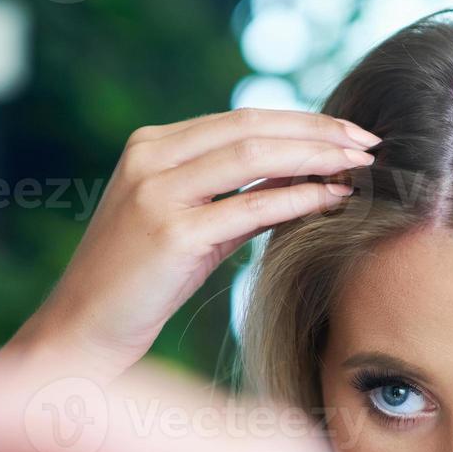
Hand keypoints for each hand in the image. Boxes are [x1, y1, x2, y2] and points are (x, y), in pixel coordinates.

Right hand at [14, 109, 380, 380]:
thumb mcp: (190, 228)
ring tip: (361, 165)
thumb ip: (234, 198)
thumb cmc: (140, 286)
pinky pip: (249, 208)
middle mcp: (150, 158)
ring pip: (252, 157)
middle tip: (369, 143)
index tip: (349, 134)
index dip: (301, 122)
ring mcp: (157, 193)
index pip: (240, 119)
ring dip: (315, 158)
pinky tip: (333, 200)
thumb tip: (300, 179)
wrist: (83, 332)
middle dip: (318, 132)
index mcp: (150, 146)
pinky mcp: (170, 234)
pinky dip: (297, 199)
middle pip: (251, 128)